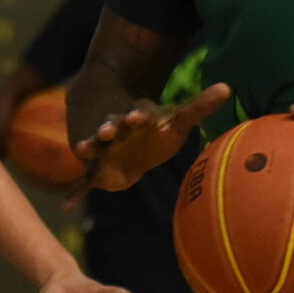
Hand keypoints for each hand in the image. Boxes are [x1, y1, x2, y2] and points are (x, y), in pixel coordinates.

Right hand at [72, 82, 232, 201]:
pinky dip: (75, 193)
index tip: (138, 116)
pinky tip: (66, 205)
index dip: (136, 116)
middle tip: (105, 130)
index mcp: (134, 118)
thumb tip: (227, 87)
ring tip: (80, 149)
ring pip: (93, 148)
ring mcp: (103, 151)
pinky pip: (83, 182)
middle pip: (109, 128)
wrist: (130, 143)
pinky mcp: (96, 171)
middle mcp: (114, 132)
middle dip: (107, 128)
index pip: (135, 115)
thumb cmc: (157, 131)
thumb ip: (200, 106)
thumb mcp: (178, 119)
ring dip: (87, 147)